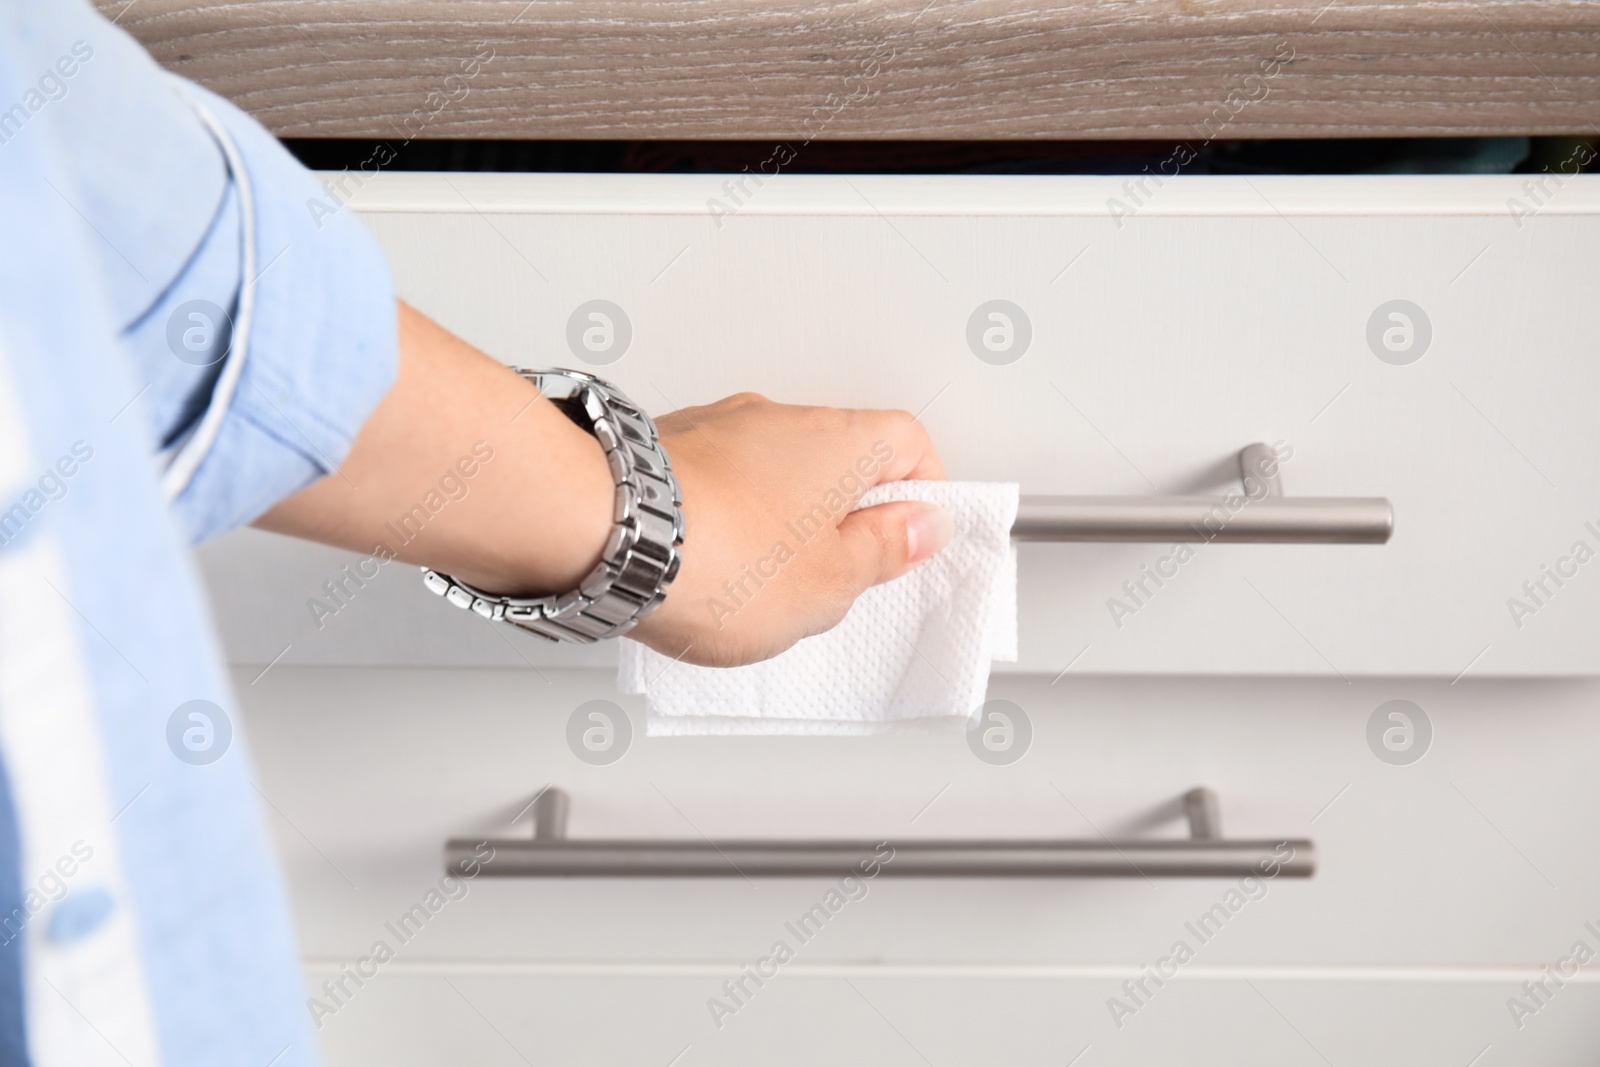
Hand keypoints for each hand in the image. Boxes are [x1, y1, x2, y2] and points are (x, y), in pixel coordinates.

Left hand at [255, 303, 950, 668]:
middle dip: (842, 516)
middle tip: (837, 579)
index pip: (911, 444)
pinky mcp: (662, 452)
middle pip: (838, 457)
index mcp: (842, 441)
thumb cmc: (717, 557)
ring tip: (761, 585)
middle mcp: (780, 419)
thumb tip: (919, 528)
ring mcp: (716, 429)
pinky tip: (709, 568)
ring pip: (772, 470)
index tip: (912, 543)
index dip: (921, 495)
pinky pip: (715, 482)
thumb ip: (881, 553)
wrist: (600, 531)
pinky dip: (724, 517)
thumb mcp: (829, 585)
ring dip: (778, 517)